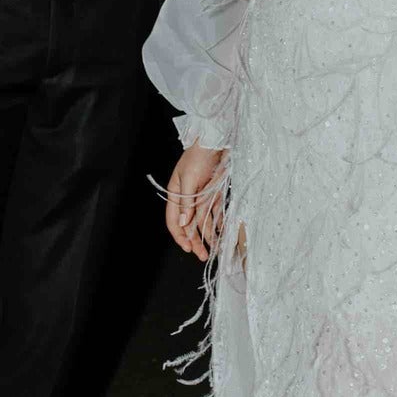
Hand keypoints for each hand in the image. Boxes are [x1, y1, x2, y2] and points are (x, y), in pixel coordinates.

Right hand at [165, 143, 226, 259]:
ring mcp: (201, 197)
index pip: (174, 221)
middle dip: (195, 241)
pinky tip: (223, 234)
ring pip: (203, 221)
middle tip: (203, 255)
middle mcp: (187, 198)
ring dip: (208, 236)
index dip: (180, 236)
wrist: (216, 141)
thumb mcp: (190, 179)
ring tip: (215, 249)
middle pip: (189, 225)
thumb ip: (187, 203)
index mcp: (176, 194)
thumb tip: (183, 223)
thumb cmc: (198, 156)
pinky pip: (215, 213)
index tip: (188, 248)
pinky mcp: (214, 194)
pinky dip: (218, 224)